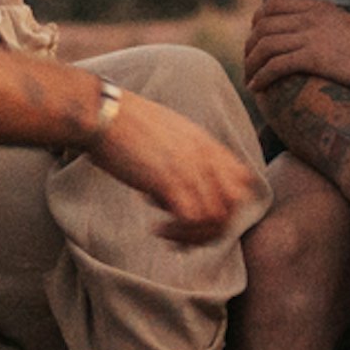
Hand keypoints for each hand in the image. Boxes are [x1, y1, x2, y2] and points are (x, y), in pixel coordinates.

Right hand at [87, 88, 259, 240]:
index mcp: (209, 145)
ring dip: (193, 235)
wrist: (105, 114)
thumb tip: (174, 191)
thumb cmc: (128, 125)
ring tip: (169, 235)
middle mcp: (206, 157)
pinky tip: (156, 229)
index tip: (202, 215)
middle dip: (214, 228)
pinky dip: (177, 232)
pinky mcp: (168, 181)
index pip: (244, 183)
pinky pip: (191, 219)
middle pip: (234, 206)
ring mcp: (189, 169)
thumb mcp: (170, 136)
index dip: (227, 207)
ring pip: (215, 218)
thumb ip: (184, 159)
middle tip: (187, 233)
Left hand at [242, 0, 349, 99]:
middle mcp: (311, 17)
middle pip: (263, 26)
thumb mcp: (344, 25)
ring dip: (251, 64)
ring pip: (265, 46)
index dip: (257, 22)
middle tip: (249, 64)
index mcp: (317, 6)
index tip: (256, 39)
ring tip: (250, 79)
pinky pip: (276, 65)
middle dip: (250, 46)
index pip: (273, 4)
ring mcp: (311, 36)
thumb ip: (323, 24)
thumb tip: (308, 35)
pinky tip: (257, 88)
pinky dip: (262, 77)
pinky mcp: (314, 58)